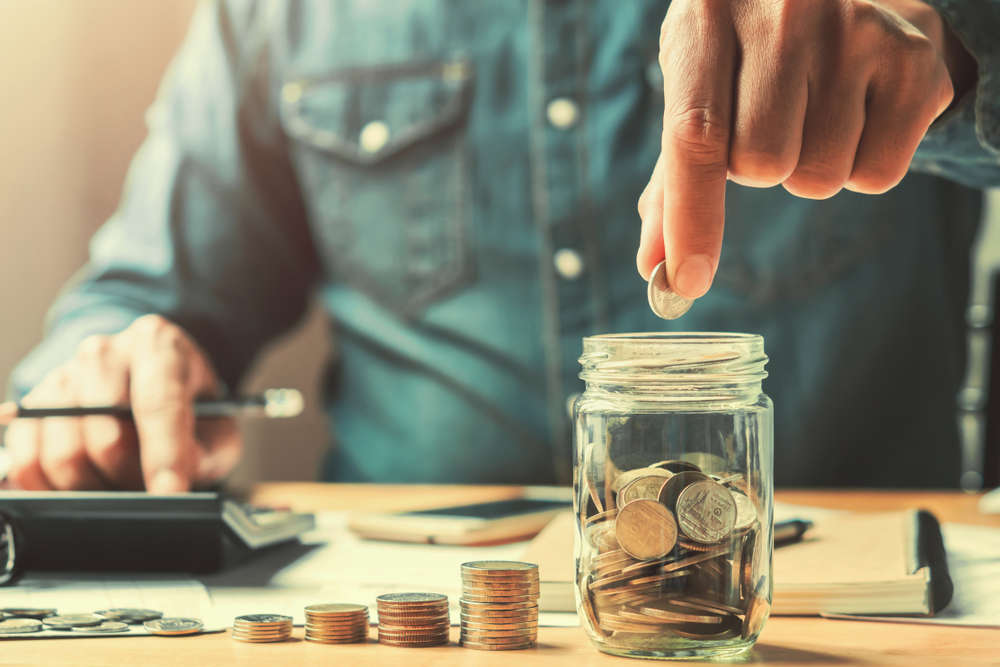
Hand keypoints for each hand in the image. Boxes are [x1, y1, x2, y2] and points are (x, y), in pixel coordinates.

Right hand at [4, 315, 240, 492]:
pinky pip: (28, 463)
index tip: (171, 493)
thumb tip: (168, 483)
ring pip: (65, 455)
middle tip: (150, 489)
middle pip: (107, 436)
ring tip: (121, 482)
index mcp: (158, 344)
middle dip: (131, 477)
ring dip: (96, 487)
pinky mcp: (31, 407)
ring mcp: (62, 376)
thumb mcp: (217, 425)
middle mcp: (104, 352)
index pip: (159, 403)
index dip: (164, 454)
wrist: (149, 382)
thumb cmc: (189, 407)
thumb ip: (207, 451)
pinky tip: (85, 486)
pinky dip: (55, 489)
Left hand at [636, 0, 972, 297]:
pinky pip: (876, 175)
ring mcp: (855, 29)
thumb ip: (672, 181)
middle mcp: (784, 13)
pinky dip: (862, 166)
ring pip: (819, 176)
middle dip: (760, 168)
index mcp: (709, 17)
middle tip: (770, 120)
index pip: (697, 136)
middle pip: (763, 165)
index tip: (687, 280)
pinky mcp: (912, 59)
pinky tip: (856, 114)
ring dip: (809, 168)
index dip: (693, 217)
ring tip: (814, 110)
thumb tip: (655, 268)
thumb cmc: (746, 54)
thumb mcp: (695, 89)